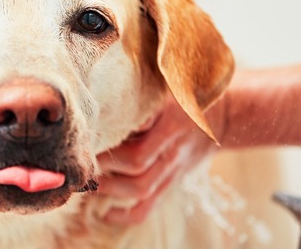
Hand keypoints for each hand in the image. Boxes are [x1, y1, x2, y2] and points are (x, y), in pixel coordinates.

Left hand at [96, 95, 216, 223]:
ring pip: (139, 188)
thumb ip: (143, 89)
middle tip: (79, 157)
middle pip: (136, 162)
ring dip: (108, 187)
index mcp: (171, 117)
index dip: (111, 135)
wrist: (221, 118)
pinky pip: (148, 207)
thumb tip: (105, 88)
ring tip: (86, 179)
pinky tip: (105, 213)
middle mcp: (172, 146)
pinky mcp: (170, 183)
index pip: (139, 127)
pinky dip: (125, 216)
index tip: (87, 133)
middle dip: (103, 163)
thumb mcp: (169, 84)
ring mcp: (172, 168)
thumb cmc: (186, 95)